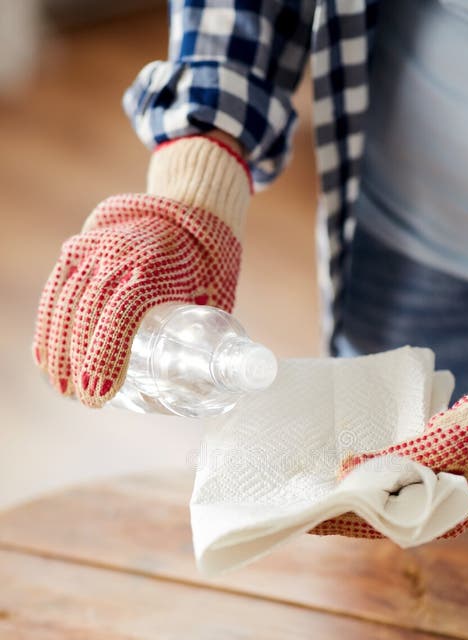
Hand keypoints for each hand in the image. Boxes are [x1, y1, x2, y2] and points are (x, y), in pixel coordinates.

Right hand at [33, 136, 251, 406]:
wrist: (191, 207)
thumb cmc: (211, 264)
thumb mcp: (218, 299)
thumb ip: (206, 341)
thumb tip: (198, 389)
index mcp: (155, 268)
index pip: (120, 316)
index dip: (106, 357)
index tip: (100, 394)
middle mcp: (118, 255)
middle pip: (86, 315)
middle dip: (79, 364)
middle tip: (86, 401)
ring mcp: (94, 249)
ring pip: (65, 305)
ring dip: (59, 350)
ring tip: (63, 387)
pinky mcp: (78, 248)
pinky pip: (57, 290)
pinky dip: (49, 326)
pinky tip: (45, 357)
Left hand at [313, 336, 467, 538]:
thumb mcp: (440, 446)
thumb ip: (393, 460)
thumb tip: (346, 471)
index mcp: (438, 517)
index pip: (376, 525)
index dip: (340, 522)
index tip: (307, 518)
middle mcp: (431, 508)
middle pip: (374, 513)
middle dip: (340, 506)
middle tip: (302, 499)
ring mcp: (431, 489)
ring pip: (381, 494)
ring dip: (351, 488)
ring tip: (316, 482)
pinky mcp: (430, 468)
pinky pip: (392, 474)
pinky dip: (369, 469)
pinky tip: (347, 462)